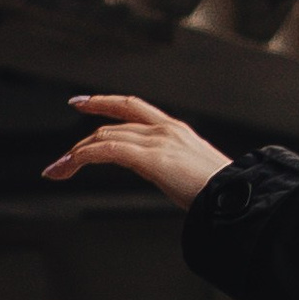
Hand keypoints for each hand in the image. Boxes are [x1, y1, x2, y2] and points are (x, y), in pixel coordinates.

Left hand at [42, 94, 232, 208]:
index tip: (82, 103)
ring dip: (75, 155)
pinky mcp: (152, 158)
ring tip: (57, 171)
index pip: (133, 107)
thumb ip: (181, 170)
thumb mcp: (198, 174)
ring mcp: (159, 142)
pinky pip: (106, 151)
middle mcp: (166, 129)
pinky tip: (71, 165)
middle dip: (81, 141)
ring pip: (104, 138)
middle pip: (112, 125)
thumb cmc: (226, 194)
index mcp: (178, 130)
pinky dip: (83, 156)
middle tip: (60, 161)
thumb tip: (175, 181)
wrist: (241, 198)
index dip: (104, 102)